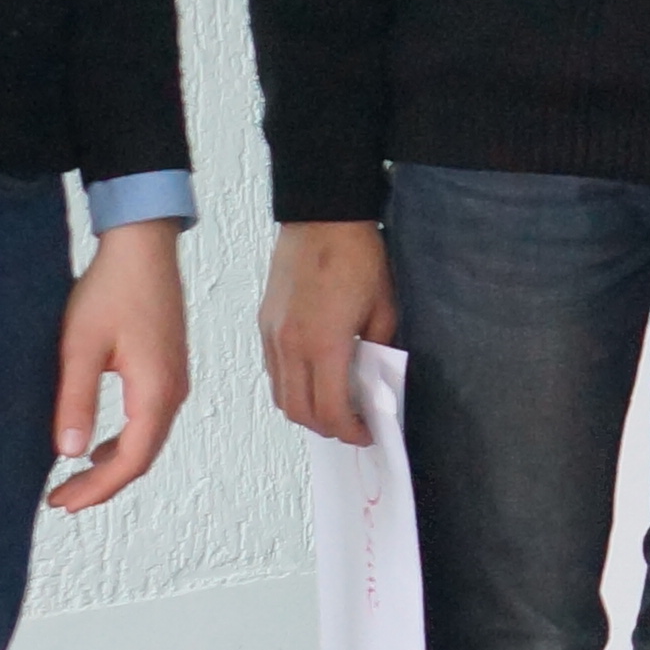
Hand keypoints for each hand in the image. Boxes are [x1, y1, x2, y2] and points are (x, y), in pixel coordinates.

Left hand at [47, 219, 189, 512]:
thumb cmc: (112, 288)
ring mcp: (175, 380)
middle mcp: (173, 391)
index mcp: (155, 390)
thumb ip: (77, 400)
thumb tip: (71, 453)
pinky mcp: (168, 369)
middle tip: (62, 499)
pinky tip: (97, 442)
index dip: (96, 489)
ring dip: (113, 465)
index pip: (130, 460)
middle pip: (142, 457)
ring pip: (147, 441)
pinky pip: (149, 421)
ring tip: (74, 478)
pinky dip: (123, 442)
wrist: (142, 246)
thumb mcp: (81, 346)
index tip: (61, 501)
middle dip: (103, 484)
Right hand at [258, 217, 396, 445]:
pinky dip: (291, 388)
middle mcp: (291, 345)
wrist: (321, 217)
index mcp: (324, 344)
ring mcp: (273, 336)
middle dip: (328, 428)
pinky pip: (273, 372)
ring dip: (306, 411)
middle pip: (300, 412)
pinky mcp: (265, 325)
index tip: (365, 432)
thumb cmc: (355, 255)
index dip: (350, 431)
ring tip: (333, 406)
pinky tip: (314, 380)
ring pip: (281, 396)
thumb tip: (374, 379)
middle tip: (352, 426)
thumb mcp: (384, 308)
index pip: (330, 411)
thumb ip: (378, 350)